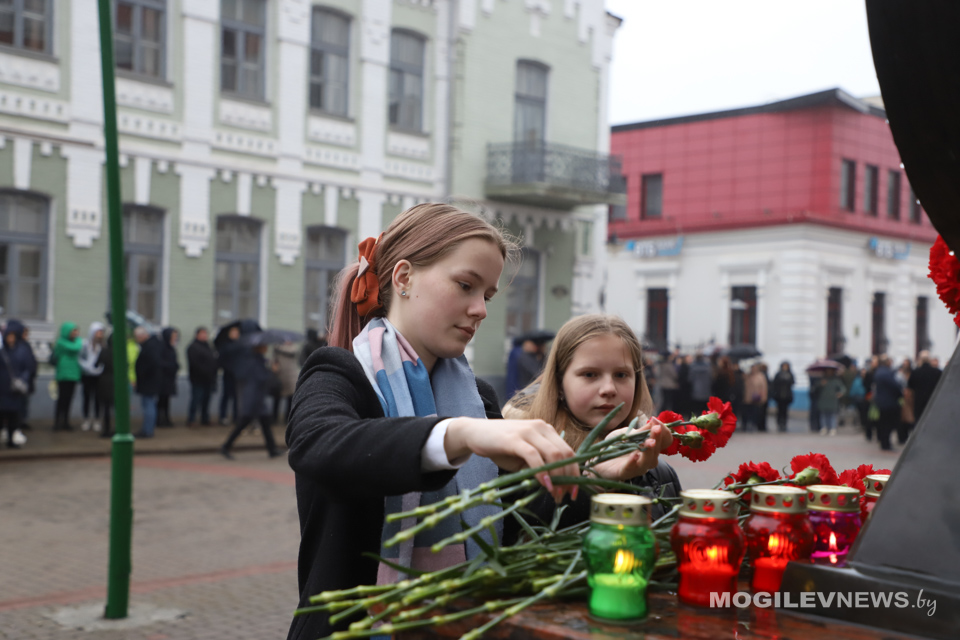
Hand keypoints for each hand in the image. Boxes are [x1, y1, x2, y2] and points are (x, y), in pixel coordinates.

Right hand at [445, 417, 579, 502]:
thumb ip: (539, 466)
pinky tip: (544, 484)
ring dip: (557, 478)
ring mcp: (528, 431)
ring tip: (554, 494)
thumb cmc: (501, 446)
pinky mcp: (515, 439)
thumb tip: (555, 486)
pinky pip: (533, 456)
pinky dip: (541, 472)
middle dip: (568, 478)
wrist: (475, 433)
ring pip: (553, 455)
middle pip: (565, 454)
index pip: (569, 452)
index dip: (575, 473)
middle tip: (564, 496)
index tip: (574, 492)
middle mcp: (541, 427)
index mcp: (547, 431)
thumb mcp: (524, 457)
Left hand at [591, 415, 672, 481]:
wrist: (598, 460)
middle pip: (658, 450)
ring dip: (650, 450)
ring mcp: (637, 468)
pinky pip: (631, 468)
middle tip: (656, 428)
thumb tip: (655, 421)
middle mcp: (647, 459)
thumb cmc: (615, 447)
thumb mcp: (628, 435)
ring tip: (650, 441)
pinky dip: (633, 461)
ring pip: (649, 461)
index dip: (663, 431)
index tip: (655, 421)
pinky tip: (634, 455)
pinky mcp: (624, 473)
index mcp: (650, 448)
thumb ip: (641, 431)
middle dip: (658, 438)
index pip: (665, 441)